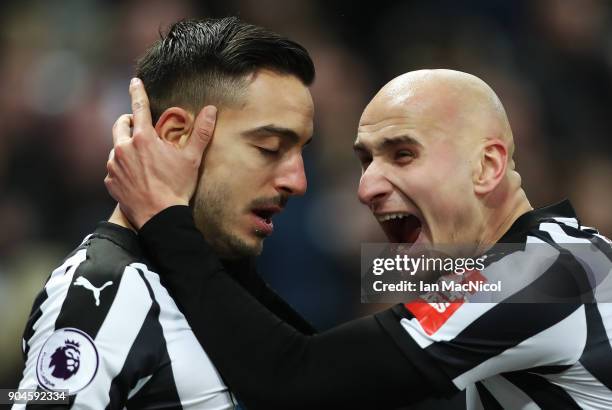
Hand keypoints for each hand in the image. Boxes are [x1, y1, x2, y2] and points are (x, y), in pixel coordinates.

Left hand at [105, 78, 216, 228]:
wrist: (160, 218)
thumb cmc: (177, 187)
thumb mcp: (192, 158)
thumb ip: (200, 132)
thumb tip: (210, 110)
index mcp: (143, 138)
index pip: (139, 107)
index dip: (137, 92)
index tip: (134, 82)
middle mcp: (123, 148)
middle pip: (120, 124)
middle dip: (128, 122)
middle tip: (139, 127)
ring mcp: (113, 165)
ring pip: (115, 147)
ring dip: (125, 147)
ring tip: (140, 158)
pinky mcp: (110, 181)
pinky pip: (113, 168)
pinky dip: (122, 167)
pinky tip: (135, 176)